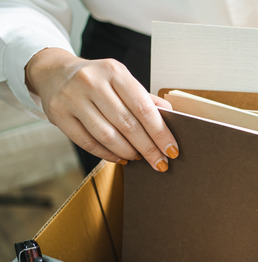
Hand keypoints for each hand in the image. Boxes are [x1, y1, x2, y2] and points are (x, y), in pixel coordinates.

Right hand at [24, 48, 177, 170]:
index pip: (144, 108)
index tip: (172, 150)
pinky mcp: (58, 114)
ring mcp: (72, 98)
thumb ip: (144, 98)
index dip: (161, 133)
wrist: (54, 73)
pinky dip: (107, 154)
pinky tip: (120, 158)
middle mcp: (92, 82)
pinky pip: (87, 142)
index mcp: (114, 71)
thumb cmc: (97, 80)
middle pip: (128, 124)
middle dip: (148, 148)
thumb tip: (171, 116)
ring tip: (139, 158)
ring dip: (128, 152)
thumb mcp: (121, 80)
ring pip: (107, 136)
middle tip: (161, 163)